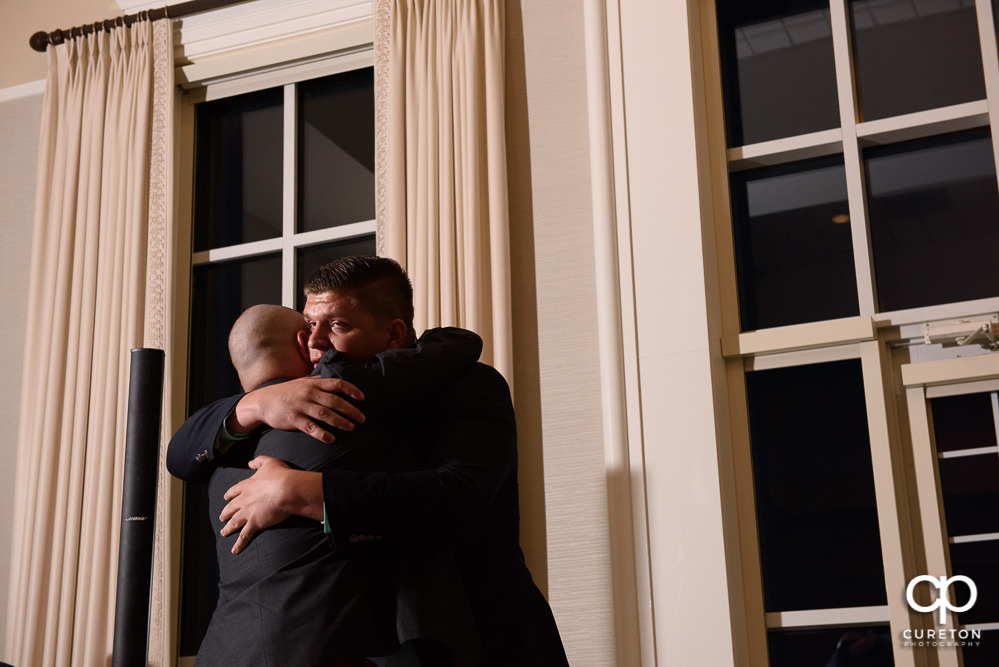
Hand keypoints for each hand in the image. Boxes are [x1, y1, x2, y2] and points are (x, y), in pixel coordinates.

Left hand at [219, 457, 323, 553]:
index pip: (235, 491)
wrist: (287, 489)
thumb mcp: (269, 462)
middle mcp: (244, 499)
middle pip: (231, 507)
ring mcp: (248, 512)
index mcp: (247, 486)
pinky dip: (239, 544)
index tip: (226, 497)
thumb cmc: (281, 475)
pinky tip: (235, 550)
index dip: (230, 495)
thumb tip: (250, 462)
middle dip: (226, 512)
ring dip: (228, 528)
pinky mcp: (254, 523)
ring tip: (224, 532)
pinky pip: (244, 536)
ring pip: (234, 522)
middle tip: (222, 516)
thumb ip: (259, 461)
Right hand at [230, 376, 364, 442]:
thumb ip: (318, 380)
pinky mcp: (294, 419)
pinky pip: (311, 428)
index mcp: (314, 383)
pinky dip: (322, 434)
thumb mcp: (302, 382)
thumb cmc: (286, 391)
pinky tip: (332, 439)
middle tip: (362, 419)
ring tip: (351, 428)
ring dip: (341, 422)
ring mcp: (302, 407)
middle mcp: (309, 394)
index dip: (352, 390)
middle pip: (335, 401)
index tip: (362, 398)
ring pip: (326, 414)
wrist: (263, 401)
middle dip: (351, 410)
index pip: (337, 384)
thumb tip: (333, 377)